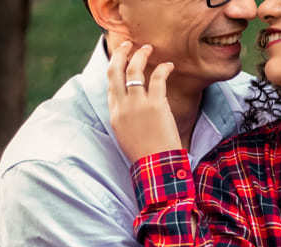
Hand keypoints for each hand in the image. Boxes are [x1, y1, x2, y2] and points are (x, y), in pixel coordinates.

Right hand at [107, 41, 181, 162]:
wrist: (155, 167)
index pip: (111, 85)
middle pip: (115, 71)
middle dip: (120, 54)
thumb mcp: (127, 137)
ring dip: (141, 54)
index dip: (116, 70)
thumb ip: (126, 119)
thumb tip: (132, 110)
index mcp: (114, 114)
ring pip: (134, 69)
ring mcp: (138, 104)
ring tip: (148, 48)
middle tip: (128, 45)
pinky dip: (164, 68)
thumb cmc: (145, 156)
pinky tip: (169, 65)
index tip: (122, 61)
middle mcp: (122, 106)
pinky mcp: (156, 105)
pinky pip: (158, 78)